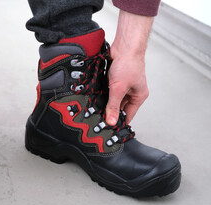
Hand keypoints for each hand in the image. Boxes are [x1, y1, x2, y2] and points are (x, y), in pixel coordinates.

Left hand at [105, 10, 153, 125]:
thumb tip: (111, 121)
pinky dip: (103, 93)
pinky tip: (96, 96)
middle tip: (98, 119)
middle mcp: (132, 92)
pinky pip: (108, 90)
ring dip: (105, 102)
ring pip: (113, 99)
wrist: (124, 46)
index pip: (128, 115)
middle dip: (110, 112)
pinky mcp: (115, 79)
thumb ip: (113, 106)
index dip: (118, 122)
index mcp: (138, 96)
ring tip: (96, 108)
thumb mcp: (118, 89)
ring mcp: (124, 85)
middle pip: (120, 108)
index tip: (107, 129)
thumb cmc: (128, 64)